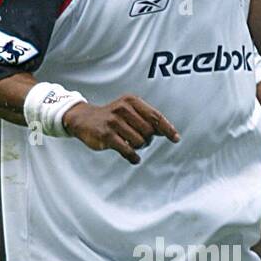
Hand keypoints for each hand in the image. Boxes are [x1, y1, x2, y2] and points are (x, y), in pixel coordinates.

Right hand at [63, 94, 179, 163]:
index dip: (167, 129)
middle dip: (148, 140)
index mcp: (131, 101)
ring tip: (131, 145)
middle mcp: (123, 109)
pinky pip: (128, 151)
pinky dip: (133, 157)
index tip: (176, 139)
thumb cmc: (111, 117)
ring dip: (138, 148)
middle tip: (139, 140)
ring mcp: (114, 122)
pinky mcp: (107, 135)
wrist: (83, 119)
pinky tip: (134, 158)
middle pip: (149, 131)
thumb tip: (167, 131)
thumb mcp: (128, 111)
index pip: (155, 116)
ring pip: (139, 142)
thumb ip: (146, 119)